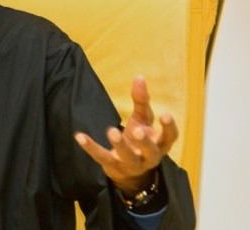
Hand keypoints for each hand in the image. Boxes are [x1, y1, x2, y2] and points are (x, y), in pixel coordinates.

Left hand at [73, 75, 178, 194]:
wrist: (129, 171)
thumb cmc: (139, 139)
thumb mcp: (142, 120)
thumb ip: (141, 101)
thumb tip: (139, 77)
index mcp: (160, 143)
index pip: (170, 137)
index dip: (169, 128)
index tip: (165, 114)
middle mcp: (149, 157)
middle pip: (151, 151)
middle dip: (144, 142)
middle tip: (136, 131)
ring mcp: (131, 164)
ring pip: (128, 157)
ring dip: (119, 145)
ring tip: (111, 131)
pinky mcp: (113, 166)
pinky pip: (101, 157)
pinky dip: (90, 147)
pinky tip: (80, 136)